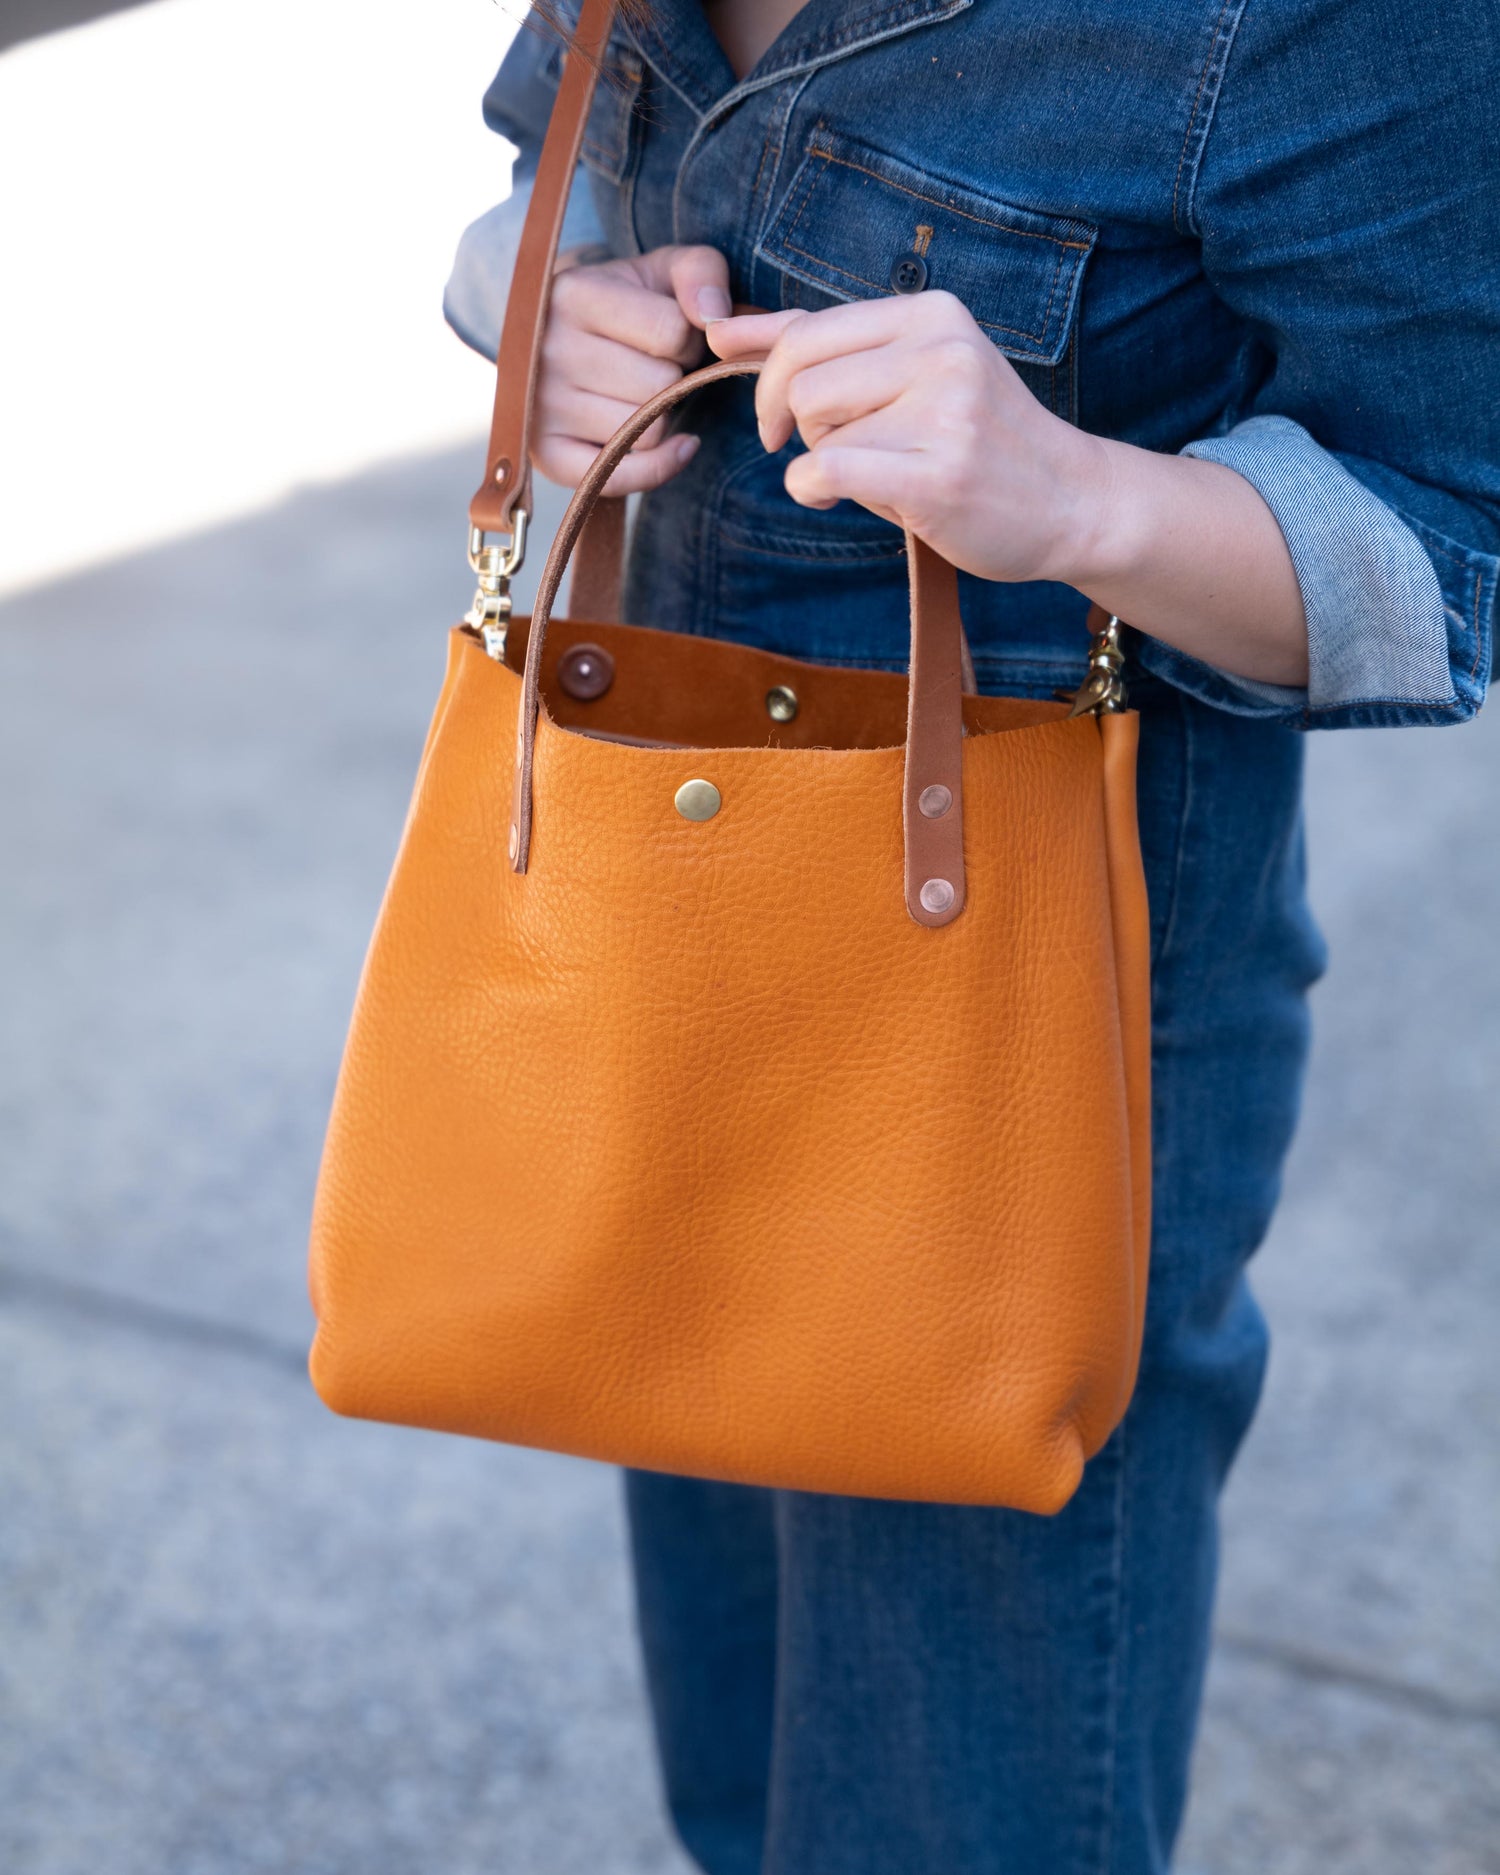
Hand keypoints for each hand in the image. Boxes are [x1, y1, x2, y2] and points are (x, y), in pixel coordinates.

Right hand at [535, 244, 732, 493]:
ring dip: (661, 418)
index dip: (688, 339)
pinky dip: (657, 467)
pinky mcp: (548, 456)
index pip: (670, 332)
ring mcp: (543, 407)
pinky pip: (620, 477)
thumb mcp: (664, 270)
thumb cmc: (627, 303)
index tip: (672, 336)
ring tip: (641, 394)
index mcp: (573, 293)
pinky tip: (673, 445)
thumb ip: (702, 272)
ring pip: (645, 433)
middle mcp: (547, 350)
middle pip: (657, 388)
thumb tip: (714, 318)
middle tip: (654, 368)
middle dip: (673, 380)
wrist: (564, 336)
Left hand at [706, 292, 1107, 584]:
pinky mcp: (939, 475)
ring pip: (816, 430)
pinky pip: (826, 471)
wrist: (1071, 502)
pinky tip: (840, 497)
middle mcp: (941, 350)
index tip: (780, 422)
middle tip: (842, 453)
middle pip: (802, 382)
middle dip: (803, 428)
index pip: (805, 332)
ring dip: (822, 462)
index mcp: (932, 313)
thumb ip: (816, 345)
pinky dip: (813, 490)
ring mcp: (945, 412)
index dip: (771, 383)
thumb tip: (718, 329)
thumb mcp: (906, 373)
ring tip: (877, 474)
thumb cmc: (976, 441)